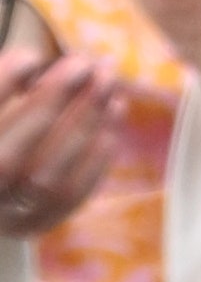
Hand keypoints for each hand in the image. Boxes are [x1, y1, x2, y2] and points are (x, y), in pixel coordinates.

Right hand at [0, 48, 120, 236]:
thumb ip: (2, 89)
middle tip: (88, 65)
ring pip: (46, 177)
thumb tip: (34, 63)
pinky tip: (110, 129)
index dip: (2, 85)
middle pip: (13, 151)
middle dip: (53, 102)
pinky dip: (93, 162)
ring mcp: (2, 215)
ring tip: (110, 92)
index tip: (32, 56)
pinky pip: (69, 196)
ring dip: (84, 130)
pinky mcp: (32, 225)